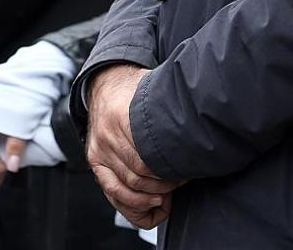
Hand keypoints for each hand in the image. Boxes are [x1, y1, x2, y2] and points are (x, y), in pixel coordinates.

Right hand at [85, 65, 181, 229]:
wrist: (106, 84)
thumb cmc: (133, 91)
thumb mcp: (152, 92)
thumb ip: (168, 110)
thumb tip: (197, 131)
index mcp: (120, 117)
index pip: (146, 158)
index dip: (168, 172)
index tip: (185, 173)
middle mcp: (107, 137)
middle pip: (138, 176)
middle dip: (163, 187)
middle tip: (179, 183)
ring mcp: (99, 151)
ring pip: (125, 189)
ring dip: (149, 198)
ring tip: (167, 196)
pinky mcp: (95, 162)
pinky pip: (112, 193)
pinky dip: (132, 206)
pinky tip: (149, 206)